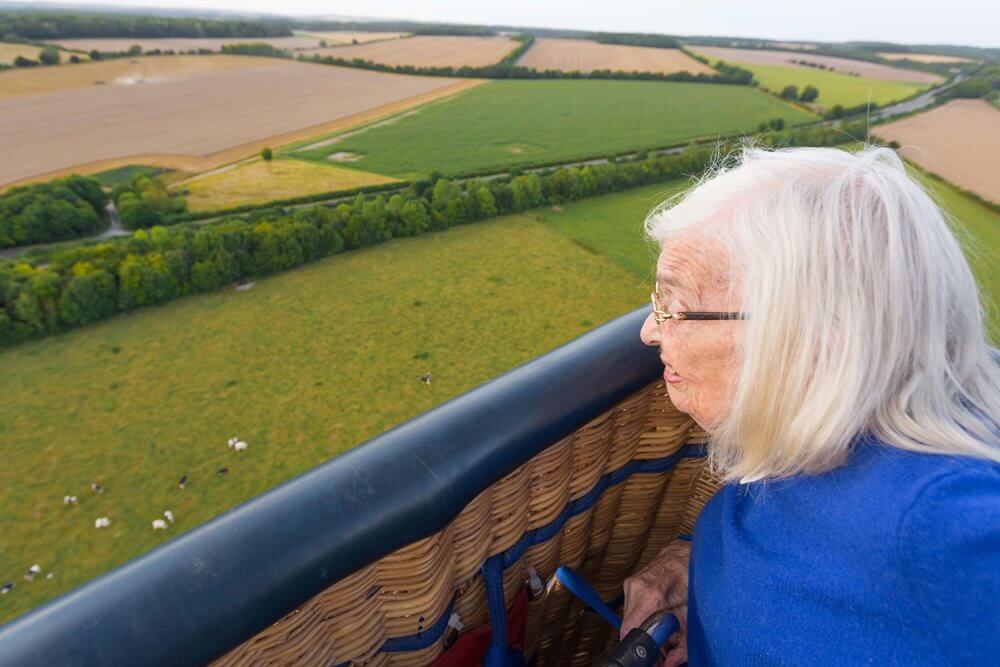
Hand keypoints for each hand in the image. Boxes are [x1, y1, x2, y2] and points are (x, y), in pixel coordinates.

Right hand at [621, 539, 690, 666]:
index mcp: (651, 594)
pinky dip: (643, 615)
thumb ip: (683, 644)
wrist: (689, 552)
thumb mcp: (693, 615)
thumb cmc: (693, 577)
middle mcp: (636, 587)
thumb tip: (671, 664)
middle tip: (662, 648)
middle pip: (630, 626)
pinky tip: (658, 615)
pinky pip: (632, 606)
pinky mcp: (631, 582)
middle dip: (645, 640)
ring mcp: (631, 582)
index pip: (629, 628)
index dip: (638, 646)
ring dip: (643, 627)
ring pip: (630, 617)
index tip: (649, 656)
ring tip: (664, 630)